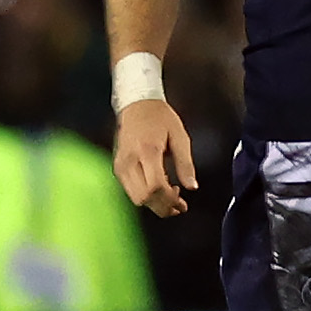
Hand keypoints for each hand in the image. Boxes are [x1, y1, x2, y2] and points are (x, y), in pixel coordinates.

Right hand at [114, 100, 197, 216]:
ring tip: (170, 198)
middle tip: (178, 205)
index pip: (155, 187)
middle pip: (143, 198)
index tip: (181, 202)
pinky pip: (130, 191)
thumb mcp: (180, 136)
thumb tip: (192, 186)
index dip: (169, 200)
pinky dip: (145, 196)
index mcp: (147, 151)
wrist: (137, 104)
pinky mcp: (118, 168)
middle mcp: (130, 160)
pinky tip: (157, 189)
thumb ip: (186, 163)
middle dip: (162, 207)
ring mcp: (121, 165)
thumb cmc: (158, 116)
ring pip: (135, 198)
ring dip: (154, 204)